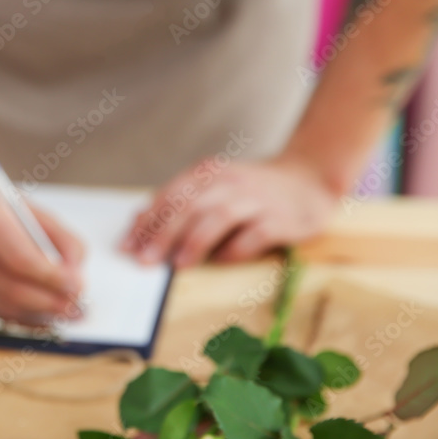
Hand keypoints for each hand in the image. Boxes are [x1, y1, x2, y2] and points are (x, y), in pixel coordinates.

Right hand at [0, 185, 84, 320]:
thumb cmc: (4, 213)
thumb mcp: (39, 216)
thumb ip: (67, 244)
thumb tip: (76, 280)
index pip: (21, 259)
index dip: (52, 279)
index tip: (76, 288)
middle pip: (11, 289)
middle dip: (49, 302)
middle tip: (73, 307)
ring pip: (2, 305)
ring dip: (35, 311)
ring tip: (58, 307)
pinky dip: (13, 309)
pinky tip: (26, 300)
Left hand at [122, 156, 338, 267]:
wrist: (310, 178)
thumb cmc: (251, 190)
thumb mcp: (213, 186)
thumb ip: (179, 202)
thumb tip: (139, 222)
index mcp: (207, 173)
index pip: (169, 196)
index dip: (147, 222)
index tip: (127, 246)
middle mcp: (229, 182)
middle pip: (189, 206)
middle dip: (163, 234)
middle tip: (144, 260)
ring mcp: (256, 198)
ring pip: (219, 216)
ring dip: (195, 241)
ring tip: (178, 264)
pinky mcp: (280, 218)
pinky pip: (255, 234)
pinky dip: (236, 248)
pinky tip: (220, 262)